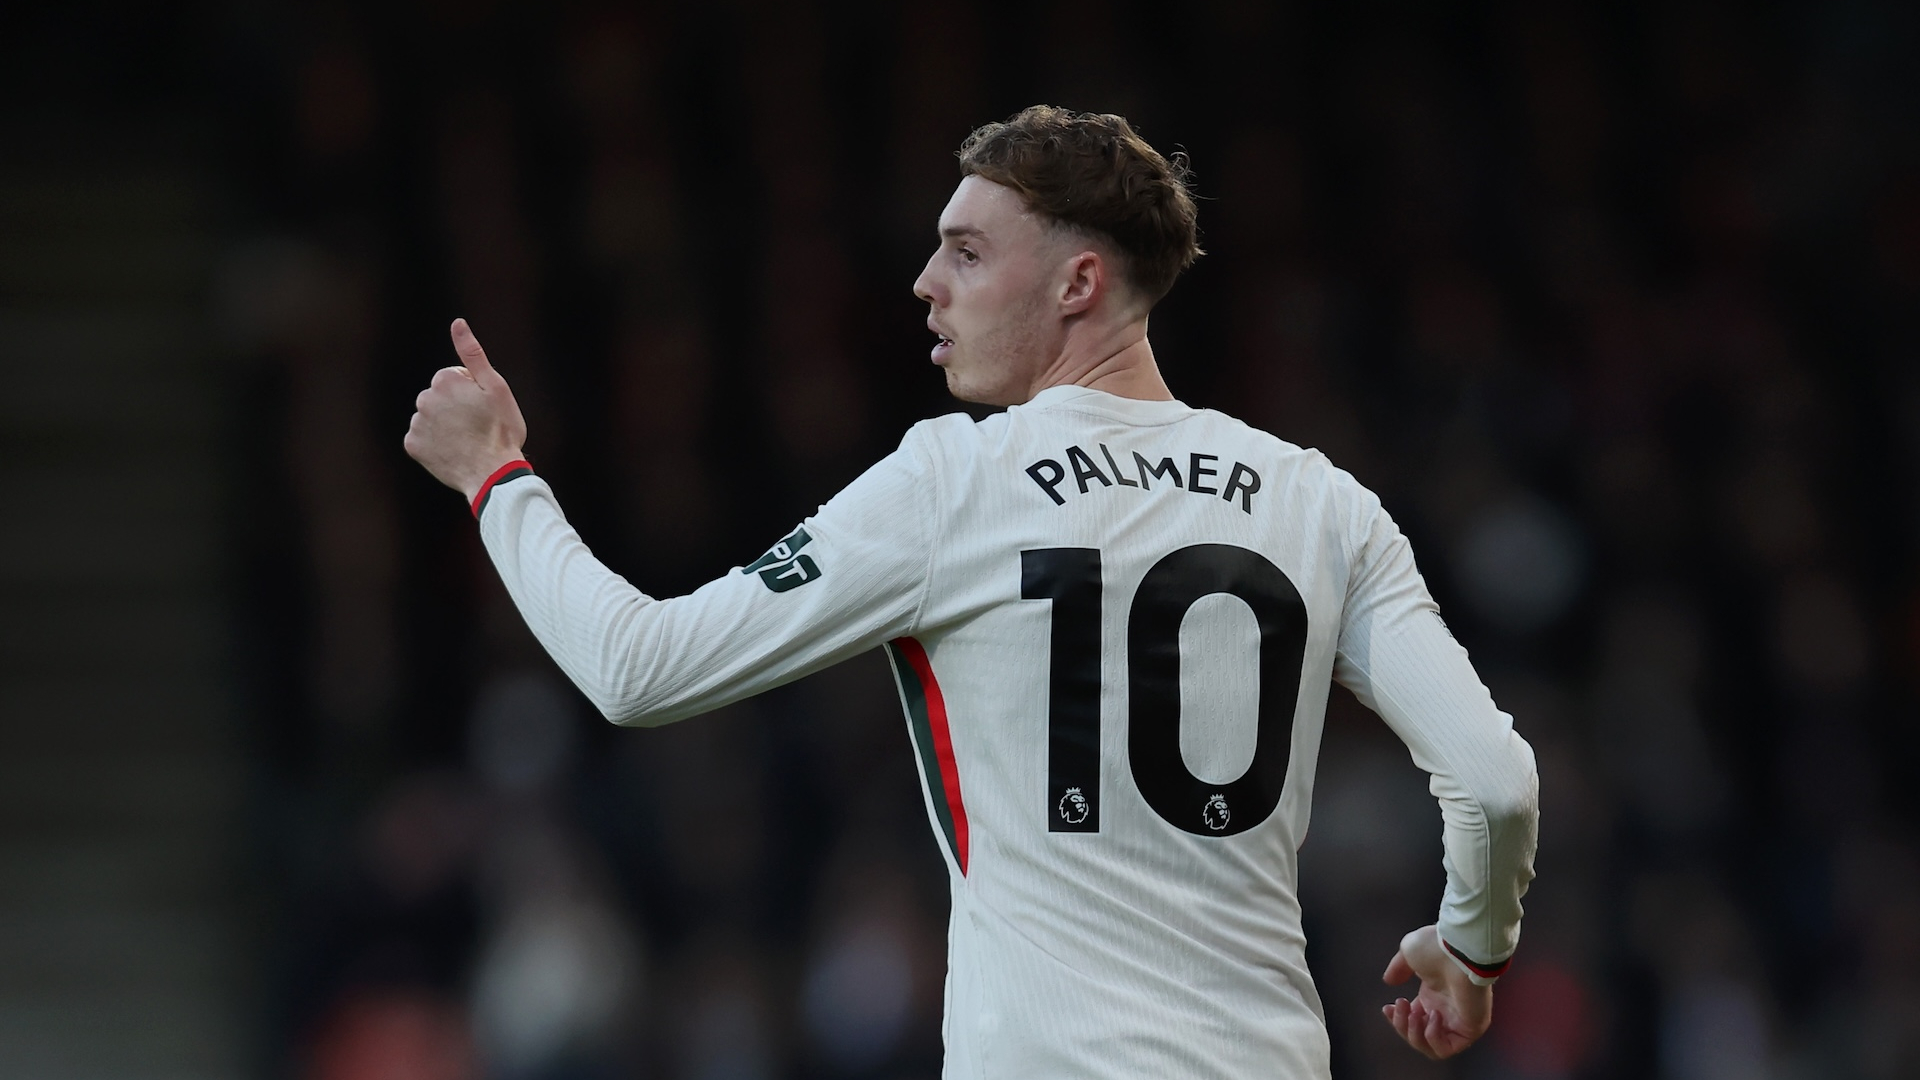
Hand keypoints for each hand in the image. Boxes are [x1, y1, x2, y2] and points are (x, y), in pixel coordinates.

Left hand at [404, 318, 527, 500]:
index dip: (472, 391)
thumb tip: (457, 323)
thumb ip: (473, 353)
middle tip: (477, 426)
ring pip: (430, 417)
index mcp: (444, 380)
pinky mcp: (412, 445)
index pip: (453, 377)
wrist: (492, 474)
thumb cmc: (501, 429)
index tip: (484, 408)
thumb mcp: (495, 387)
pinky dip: (434, 444)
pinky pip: (422, 439)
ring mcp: (417, 423)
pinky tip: (453, 451)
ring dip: (444, 425)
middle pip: (439, 397)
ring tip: (467, 441)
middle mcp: (424, 398)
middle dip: (454, 407)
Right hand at [1380, 924, 1492, 1059]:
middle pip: (1419, 1036)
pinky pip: (1447, 1048)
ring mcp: (1459, 1021)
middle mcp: (1446, 1010)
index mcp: (1434, 995)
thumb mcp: (1409, 952)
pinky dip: (1433, 1038)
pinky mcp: (1470, 1028)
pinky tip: (1432, 1017)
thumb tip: (1389, 980)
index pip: (1413, 1020)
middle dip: (1403, 1026)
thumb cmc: (1438, 947)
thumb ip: (1398, 968)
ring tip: (1415, 1013)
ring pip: (1432, 1048)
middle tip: (1401, 1006)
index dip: (1397, 1019)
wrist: (1458, 949)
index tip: (1388, 1008)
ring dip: (1416, 1034)